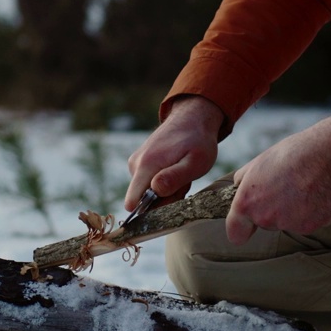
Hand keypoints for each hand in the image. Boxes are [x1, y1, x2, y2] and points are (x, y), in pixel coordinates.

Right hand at [124, 95, 222, 212]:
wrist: (192, 118)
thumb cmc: (198, 141)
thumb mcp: (195, 162)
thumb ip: (175, 177)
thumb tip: (154, 190)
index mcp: (146, 165)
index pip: (132, 202)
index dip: (150, 213)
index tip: (171, 205)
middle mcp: (135, 164)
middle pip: (144, 200)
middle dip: (165, 198)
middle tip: (184, 182)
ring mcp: (136, 162)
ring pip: (148, 192)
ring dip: (167, 190)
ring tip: (182, 173)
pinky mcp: (139, 162)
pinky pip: (149, 183)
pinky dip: (164, 182)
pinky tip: (176, 169)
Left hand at [226, 112, 330, 244]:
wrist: (326, 154)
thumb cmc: (291, 154)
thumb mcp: (258, 162)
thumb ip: (243, 181)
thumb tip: (238, 188)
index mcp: (247, 203)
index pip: (236, 235)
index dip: (241, 228)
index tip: (247, 224)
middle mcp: (266, 219)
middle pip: (265, 224)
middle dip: (271, 209)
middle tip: (284, 186)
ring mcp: (290, 225)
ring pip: (287, 223)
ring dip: (292, 210)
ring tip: (302, 185)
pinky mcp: (312, 227)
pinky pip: (307, 222)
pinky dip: (310, 212)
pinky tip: (315, 192)